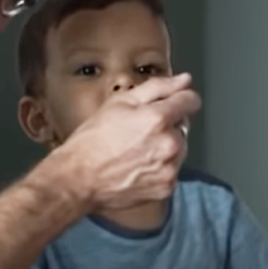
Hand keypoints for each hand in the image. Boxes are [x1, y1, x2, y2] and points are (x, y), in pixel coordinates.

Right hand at [55, 73, 200, 211]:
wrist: (78, 180)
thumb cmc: (92, 141)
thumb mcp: (119, 103)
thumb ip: (157, 88)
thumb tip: (183, 80)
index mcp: (158, 118)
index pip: (189, 101)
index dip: (181, 98)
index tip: (174, 101)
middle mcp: (169, 144)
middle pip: (182, 126)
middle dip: (166, 126)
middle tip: (137, 132)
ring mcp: (169, 169)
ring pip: (178, 150)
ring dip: (164, 148)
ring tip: (135, 152)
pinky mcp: (165, 188)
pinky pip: (171, 171)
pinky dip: (159, 169)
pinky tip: (137, 167)